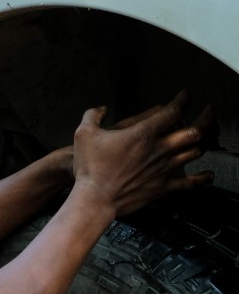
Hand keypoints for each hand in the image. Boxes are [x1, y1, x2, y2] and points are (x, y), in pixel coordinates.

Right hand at [72, 90, 214, 217]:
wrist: (94, 199)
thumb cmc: (90, 168)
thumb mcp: (84, 134)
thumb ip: (93, 115)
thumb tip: (101, 109)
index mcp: (143, 133)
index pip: (173, 111)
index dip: (183, 99)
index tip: (186, 95)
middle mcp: (159, 149)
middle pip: (194, 130)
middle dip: (206, 118)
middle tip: (209, 111)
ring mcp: (163, 169)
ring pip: (195, 152)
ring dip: (204, 142)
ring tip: (207, 136)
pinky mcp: (162, 187)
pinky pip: (189, 183)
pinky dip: (202, 178)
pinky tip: (208, 175)